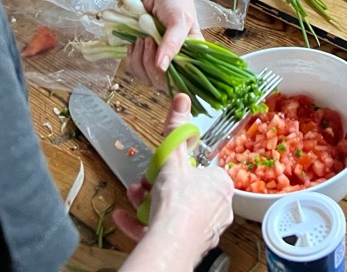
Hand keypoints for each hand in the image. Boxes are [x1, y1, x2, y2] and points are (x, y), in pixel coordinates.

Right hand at [114, 94, 233, 263]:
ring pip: (174, 212)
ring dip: (148, 202)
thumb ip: (176, 129)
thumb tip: (181, 99)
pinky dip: (143, 223)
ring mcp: (204, 230)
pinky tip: (124, 217)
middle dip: (158, 184)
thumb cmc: (178, 202)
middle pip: (186, 190)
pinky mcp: (188, 247)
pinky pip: (165, 231)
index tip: (162, 164)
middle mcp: (219, 209)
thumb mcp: (173, 158)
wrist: (170, 245)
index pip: (202, 169)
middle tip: (143, 180)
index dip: (179, 166)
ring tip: (133, 195)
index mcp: (222, 185)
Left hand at [122, 0, 197, 87]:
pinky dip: (132, 58)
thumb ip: (174, 43)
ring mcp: (159, 58)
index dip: (170, 76)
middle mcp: (176, 59)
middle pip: (162, 81)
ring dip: (140, 59)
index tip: (160, 63)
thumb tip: (163, 67)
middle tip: (149, 41)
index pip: (184, 79)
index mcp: (192, 53)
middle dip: (151, 64)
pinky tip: (134, 44)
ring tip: (142, 38)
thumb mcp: (180, 19)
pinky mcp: (143, 56)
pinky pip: (135, 69)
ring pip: (147, 77)